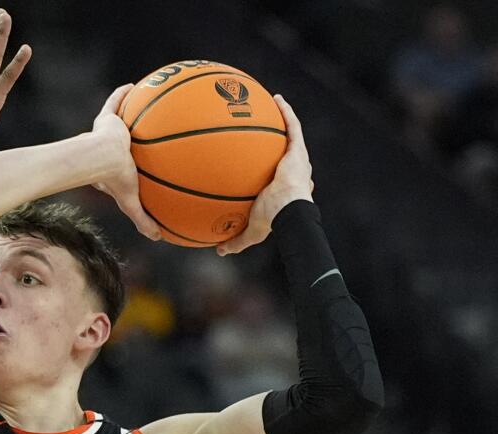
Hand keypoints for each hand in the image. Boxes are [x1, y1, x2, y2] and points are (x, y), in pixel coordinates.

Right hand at [91, 84, 160, 239]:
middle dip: (128, 137)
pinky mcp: (106, 118)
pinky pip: (115, 102)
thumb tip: (159, 238)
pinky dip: (123, 93)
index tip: (137, 164)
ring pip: (118, 120)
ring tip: (140, 104)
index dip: (127, 165)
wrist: (100, 159)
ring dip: (126, 112)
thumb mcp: (131, 203)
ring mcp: (106, 133)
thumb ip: (143, 220)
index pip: (121, 166)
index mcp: (111, 168)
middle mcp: (108, 149)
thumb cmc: (114, 181)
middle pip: (120, 142)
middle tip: (139, 134)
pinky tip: (135, 85)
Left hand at [217, 95, 314, 255]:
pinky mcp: (298, 149)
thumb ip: (237, 240)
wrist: (289, 211)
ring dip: (283, 119)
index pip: (282, 177)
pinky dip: (286, 111)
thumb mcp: (253, 231)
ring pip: (291, 135)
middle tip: (263, 134)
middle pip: (286, 153)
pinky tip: (277, 98)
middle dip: (277, 143)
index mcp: (286, 188)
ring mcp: (298, 159)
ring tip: (270, 105)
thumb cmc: (274, 221)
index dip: (276, 169)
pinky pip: (293, 125)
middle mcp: (294, 171)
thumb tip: (219, 250)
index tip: (263, 164)